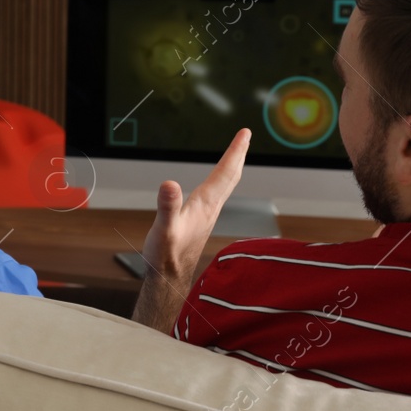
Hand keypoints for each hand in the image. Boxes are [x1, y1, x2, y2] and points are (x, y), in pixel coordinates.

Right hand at [141, 128, 249, 283]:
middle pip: (230, 176)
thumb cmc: (166, 255)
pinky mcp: (201, 220)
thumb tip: (170, 183)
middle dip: (238, 154)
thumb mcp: (164, 228)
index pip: (225, 172)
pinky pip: (217, 194)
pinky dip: (220, 181)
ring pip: (226, 185)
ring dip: (232, 167)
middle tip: (245, 136)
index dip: (235, 151)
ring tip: (235, 155)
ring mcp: (208, 214)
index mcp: (205, 204)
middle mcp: (211, 207)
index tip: (245, 133)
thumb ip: (168, 206)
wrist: (169, 277)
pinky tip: (215, 183)